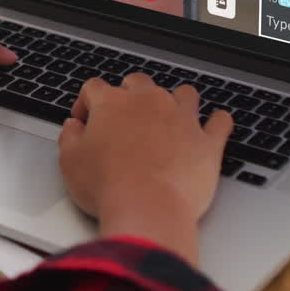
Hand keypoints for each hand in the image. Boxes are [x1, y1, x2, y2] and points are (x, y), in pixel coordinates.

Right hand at [58, 73, 232, 265]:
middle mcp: (148, 102)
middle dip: (130, 94)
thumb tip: (73, 128)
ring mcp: (181, 118)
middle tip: (125, 116)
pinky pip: (219, 121)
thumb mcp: (70, 162)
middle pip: (139, 83)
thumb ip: (70, 137)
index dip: (86, 102)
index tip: (85, 119)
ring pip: (183, 93)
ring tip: (170, 116)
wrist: (147, 208)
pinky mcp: (207, 141)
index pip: (94, 87)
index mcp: (112, 103)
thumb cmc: (108, 186)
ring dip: (176, 101)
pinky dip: (217, 122)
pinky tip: (214, 124)